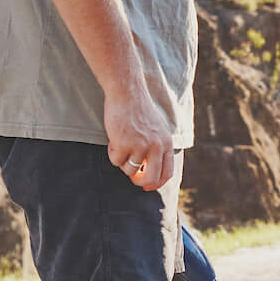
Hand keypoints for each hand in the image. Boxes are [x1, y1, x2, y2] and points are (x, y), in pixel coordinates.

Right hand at [105, 72, 176, 192]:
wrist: (127, 93)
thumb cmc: (138, 110)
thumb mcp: (156, 129)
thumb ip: (156, 148)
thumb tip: (148, 172)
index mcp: (166, 143)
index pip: (167, 173)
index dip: (157, 183)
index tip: (147, 187)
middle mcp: (156, 146)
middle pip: (151, 178)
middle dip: (140, 183)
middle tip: (133, 178)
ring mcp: (140, 146)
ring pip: (130, 170)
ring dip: (123, 162)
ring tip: (120, 144)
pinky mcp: (124, 144)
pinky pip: (116, 161)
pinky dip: (112, 153)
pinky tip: (114, 138)